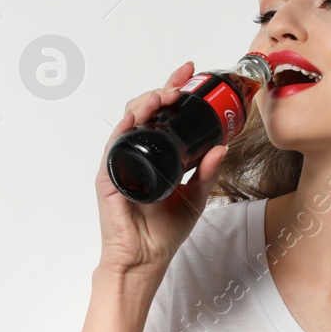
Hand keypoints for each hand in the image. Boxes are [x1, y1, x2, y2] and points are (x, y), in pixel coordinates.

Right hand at [95, 61, 230, 275]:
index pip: (163, 113)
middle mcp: (138, 152)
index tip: (190, 73)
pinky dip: (122, 130)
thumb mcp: (196, 195)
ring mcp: (122, 162)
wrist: (146, 258)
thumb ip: (207, 172)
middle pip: (144, 110)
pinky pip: (113, 147)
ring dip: (143, 104)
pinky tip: (133, 119)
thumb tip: (221, 147)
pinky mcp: (110, 177)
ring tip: (162, 98)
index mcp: (157, 152)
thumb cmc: (164, 230)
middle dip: (160, 91)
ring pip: (128, 121)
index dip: (173, 88)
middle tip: (178, 88)